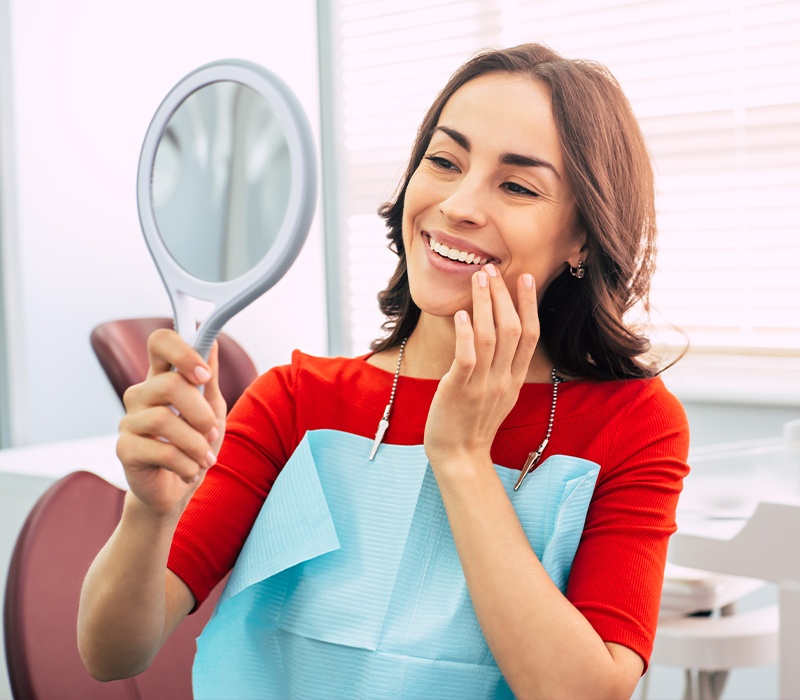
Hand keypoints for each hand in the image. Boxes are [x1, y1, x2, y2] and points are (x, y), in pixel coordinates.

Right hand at [116, 329, 226, 516]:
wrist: (177, 490)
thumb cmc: (195, 444)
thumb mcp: (211, 408)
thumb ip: (209, 377)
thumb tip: (212, 342)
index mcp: (162, 378)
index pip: (160, 342)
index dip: (182, 352)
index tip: (204, 375)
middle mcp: (141, 394)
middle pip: (168, 383)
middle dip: (200, 412)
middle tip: (213, 432)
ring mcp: (129, 421)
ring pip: (163, 420)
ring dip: (196, 443)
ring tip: (206, 458)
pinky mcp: (124, 449)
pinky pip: (160, 451)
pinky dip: (186, 464)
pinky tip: (192, 472)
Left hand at [424, 264, 538, 468]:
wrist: (459, 456)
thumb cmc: (473, 422)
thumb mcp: (498, 394)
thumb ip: (503, 367)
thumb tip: (500, 336)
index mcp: (515, 379)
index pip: (530, 335)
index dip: (529, 305)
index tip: (525, 278)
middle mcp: (504, 379)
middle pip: (512, 329)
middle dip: (504, 296)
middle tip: (493, 269)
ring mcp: (483, 385)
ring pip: (491, 337)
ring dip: (485, 304)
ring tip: (479, 279)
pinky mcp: (460, 390)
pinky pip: (468, 357)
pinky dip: (467, 334)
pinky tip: (463, 314)